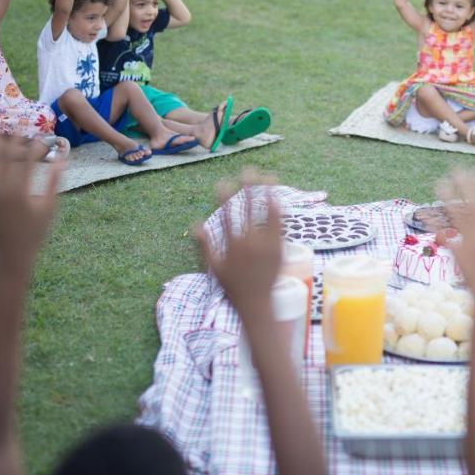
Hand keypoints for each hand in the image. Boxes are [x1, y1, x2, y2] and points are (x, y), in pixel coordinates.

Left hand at [0, 136, 62, 263]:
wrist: (10, 253)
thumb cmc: (35, 232)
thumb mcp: (49, 208)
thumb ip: (54, 182)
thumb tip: (62, 159)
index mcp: (20, 190)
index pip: (27, 157)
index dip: (33, 142)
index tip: (38, 133)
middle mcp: (0, 188)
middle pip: (4, 153)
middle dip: (11, 136)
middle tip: (15, 121)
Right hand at [195, 171, 282, 311]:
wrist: (257, 305)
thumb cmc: (234, 287)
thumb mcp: (214, 268)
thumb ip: (205, 245)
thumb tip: (194, 224)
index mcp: (232, 246)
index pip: (226, 215)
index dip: (224, 196)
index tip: (222, 181)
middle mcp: (249, 243)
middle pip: (248, 209)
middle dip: (248, 187)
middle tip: (248, 170)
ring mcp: (266, 246)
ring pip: (267, 213)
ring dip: (267, 193)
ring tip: (268, 176)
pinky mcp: (279, 249)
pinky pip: (280, 225)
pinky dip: (278, 210)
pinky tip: (278, 197)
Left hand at [435, 168, 474, 300]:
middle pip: (472, 204)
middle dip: (465, 185)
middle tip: (457, 168)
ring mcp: (469, 242)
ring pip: (457, 215)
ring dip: (448, 198)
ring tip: (439, 182)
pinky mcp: (457, 251)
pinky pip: (444, 235)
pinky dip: (435, 225)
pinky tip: (425, 214)